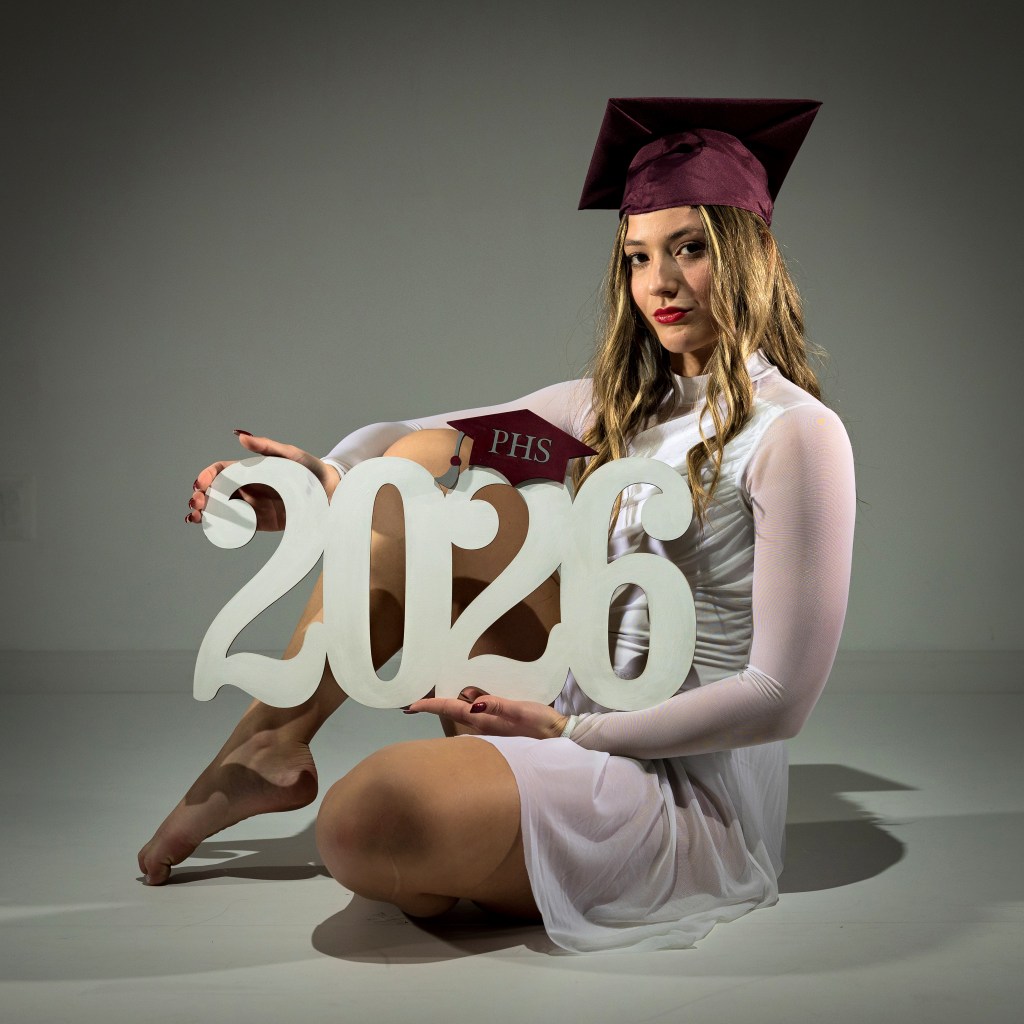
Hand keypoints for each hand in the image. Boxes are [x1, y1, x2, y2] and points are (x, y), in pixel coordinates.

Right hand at [185, 429, 340, 531]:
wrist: (331, 493)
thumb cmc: (310, 468)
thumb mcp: (289, 454)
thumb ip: (266, 446)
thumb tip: (239, 435)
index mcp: (250, 470)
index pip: (221, 471)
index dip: (208, 475)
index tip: (201, 483)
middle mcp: (248, 487)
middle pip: (216, 491)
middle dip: (201, 496)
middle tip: (196, 502)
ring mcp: (252, 506)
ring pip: (221, 509)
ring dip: (204, 512)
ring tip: (195, 517)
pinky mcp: (260, 523)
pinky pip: (236, 526)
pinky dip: (219, 527)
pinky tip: (207, 528)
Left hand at [406, 686, 568, 739]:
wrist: (560, 739)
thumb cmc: (541, 726)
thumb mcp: (520, 711)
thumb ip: (497, 705)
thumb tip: (472, 700)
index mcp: (484, 721)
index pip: (451, 710)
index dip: (430, 706)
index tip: (410, 705)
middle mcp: (483, 726)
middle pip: (452, 713)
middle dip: (433, 707)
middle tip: (413, 703)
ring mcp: (490, 728)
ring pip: (462, 715)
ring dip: (448, 707)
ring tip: (432, 700)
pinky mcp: (500, 727)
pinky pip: (475, 716)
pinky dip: (465, 709)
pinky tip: (466, 702)